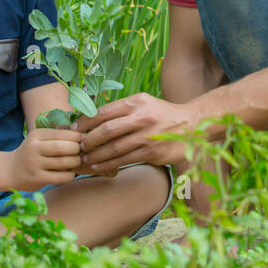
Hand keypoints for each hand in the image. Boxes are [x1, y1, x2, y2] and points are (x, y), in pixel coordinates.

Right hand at [8, 126, 82, 190]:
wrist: (11, 170)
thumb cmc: (32, 152)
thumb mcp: (40, 138)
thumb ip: (58, 133)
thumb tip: (81, 132)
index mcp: (36, 135)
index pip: (62, 133)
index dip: (77, 137)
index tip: (83, 140)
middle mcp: (34, 148)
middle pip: (63, 147)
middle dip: (77, 149)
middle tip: (81, 151)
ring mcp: (34, 164)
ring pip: (64, 162)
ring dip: (75, 162)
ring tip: (77, 161)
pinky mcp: (37, 179)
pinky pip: (61, 177)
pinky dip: (70, 175)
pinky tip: (69, 172)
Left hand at [71, 93, 196, 170]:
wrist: (192, 125)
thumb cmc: (162, 114)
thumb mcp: (144, 103)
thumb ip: (122, 110)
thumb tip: (92, 119)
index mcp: (136, 102)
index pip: (104, 112)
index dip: (85, 122)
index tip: (74, 131)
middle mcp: (141, 117)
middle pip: (106, 130)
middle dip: (88, 140)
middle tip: (78, 147)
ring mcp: (147, 135)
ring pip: (114, 147)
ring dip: (96, 155)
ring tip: (85, 159)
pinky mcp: (152, 152)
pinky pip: (125, 159)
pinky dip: (109, 164)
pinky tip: (99, 166)